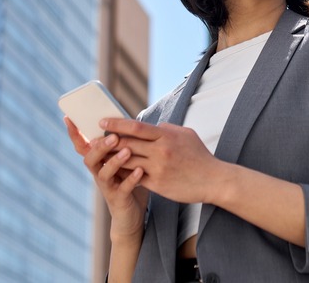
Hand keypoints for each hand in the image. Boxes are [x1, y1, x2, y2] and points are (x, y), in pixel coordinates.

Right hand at [64, 117, 148, 239]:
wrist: (131, 216)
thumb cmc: (128, 183)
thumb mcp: (123, 162)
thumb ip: (121, 145)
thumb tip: (125, 120)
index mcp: (99, 162)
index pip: (83, 146)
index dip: (74, 134)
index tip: (68, 118)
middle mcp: (99, 174)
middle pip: (90, 158)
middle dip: (100, 147)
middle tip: (113, 136)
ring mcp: (107, 187)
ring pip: (104, 174)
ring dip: (115, 161)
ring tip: (127, 151)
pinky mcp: (119, 199)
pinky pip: (123, 189)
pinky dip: (131, 179)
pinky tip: (139, 171)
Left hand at [100, 118, 223, 204]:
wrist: (214, 180)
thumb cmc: (200, 156)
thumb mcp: (186, 135)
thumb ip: (167, 129)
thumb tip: (153, 126)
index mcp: (167, 136)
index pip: (136, 126)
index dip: (117, 124)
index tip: (103, 122)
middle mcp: (161, 151)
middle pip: (127, 144)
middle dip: (108, 142)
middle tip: (94, 140)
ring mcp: (159, 168)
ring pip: (128, 161)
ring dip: (112, 159)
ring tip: (100, 156)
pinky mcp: (158, 184)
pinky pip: (135, 177)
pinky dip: (124, 174)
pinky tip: (115, 172)